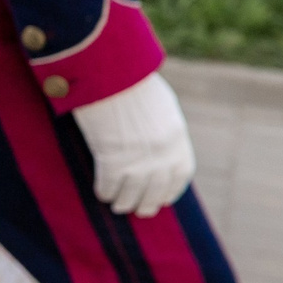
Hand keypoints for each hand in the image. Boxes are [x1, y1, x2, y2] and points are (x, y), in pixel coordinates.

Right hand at [71, 72, 194, 216]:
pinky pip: (109, 185)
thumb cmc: (128, 80)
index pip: (180, 174)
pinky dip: (105, 191)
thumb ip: (160, 125)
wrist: (109, 73)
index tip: (162, 197)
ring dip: (124, 203)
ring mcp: (138, 159)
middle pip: (157, 190)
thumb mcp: (158, 103)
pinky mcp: (113, 160)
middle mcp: (162, 154)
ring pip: (132, 194)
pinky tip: (101, 192)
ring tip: (117, 205)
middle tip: (138, 209)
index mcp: (176, 137)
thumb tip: (154, 139)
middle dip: (147, 203)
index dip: (171, 190)